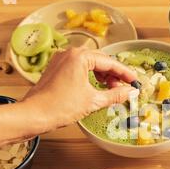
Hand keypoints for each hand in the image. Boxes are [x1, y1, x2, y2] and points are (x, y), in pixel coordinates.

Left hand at [23, 47, 137, 130]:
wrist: (34, 115)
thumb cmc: (61, 107)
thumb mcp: (93, 101)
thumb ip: (115, 94)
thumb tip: (130, 92)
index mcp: (80, 57)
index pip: (110, 62)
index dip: (125, 73)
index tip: (135, 81)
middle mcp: (70, 53)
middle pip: (100, 60)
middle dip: (114, 74)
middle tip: (124, 87)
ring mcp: (61, 59)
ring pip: (89, 63)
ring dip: (102, 75)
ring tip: (111, 89)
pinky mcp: (56, 68)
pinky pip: (79, 67)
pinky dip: (90, 76)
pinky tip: (96, 87)